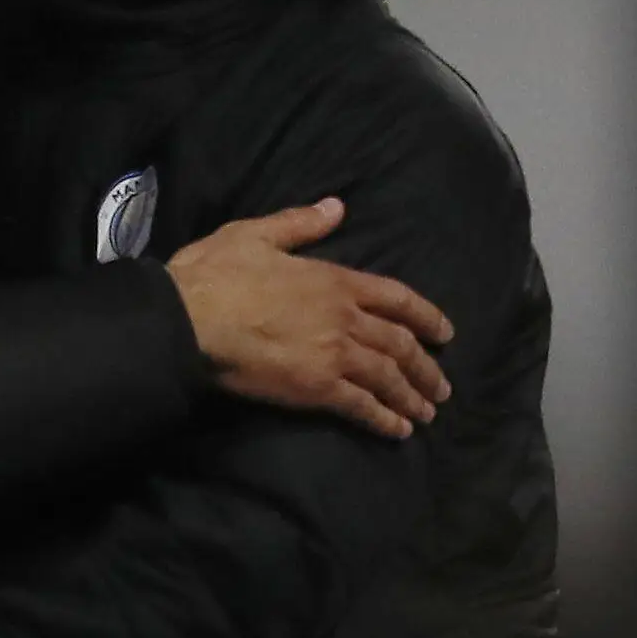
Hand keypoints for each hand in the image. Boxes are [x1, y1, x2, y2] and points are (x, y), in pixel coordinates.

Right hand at [166, 198, 453, 436]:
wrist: (190, 320)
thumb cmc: (217, 274)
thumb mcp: (255, 234)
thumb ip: (300, 223)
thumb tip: (337, 206)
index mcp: (335, 280)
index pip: (397, 298)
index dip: (427, 316)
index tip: (446, 333)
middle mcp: (346, 318)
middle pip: (400, 344)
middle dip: (426, 367)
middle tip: (441, 387)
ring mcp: (335, 355)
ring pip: (388, 377)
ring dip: (412, 396)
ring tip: (427, 413)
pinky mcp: (317, 388)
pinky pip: (362, 406)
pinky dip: (384, 418)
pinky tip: (398, 430)